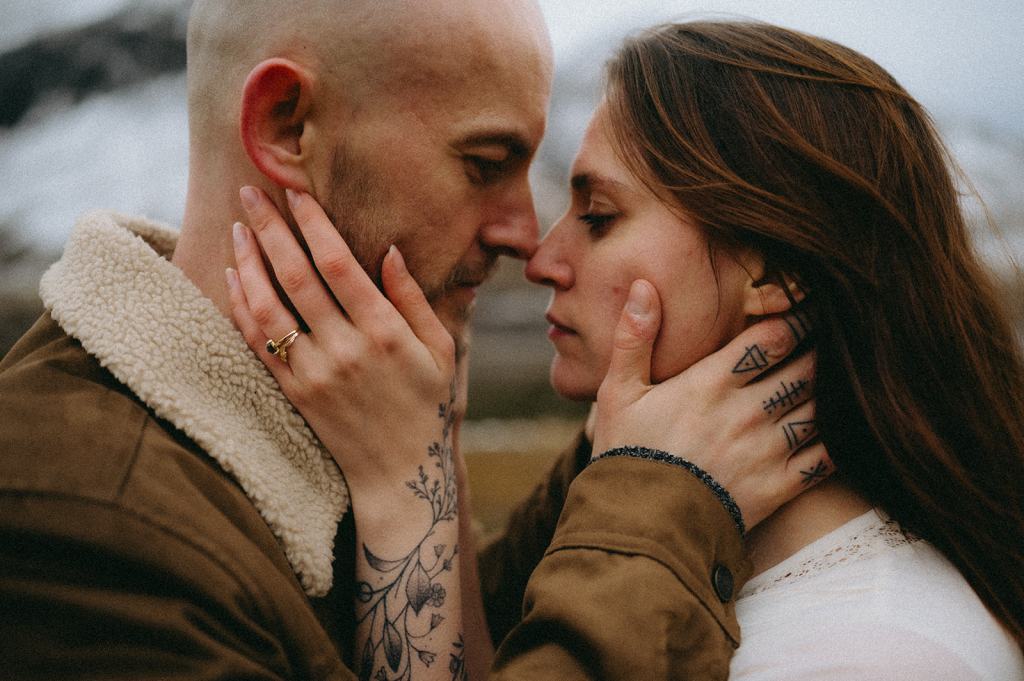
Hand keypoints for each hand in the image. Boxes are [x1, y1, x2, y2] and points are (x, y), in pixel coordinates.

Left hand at [225, 186, 455, 506]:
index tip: (297, 192)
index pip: (339, 265)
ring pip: (267, 307)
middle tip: (250, 192)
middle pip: (296, 276)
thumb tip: (390, 251)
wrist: (399, 472)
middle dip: (270, 229)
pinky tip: (232, 277)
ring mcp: (314, 373)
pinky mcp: (294, 393)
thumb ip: (415, 300)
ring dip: (247, 263)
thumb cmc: (427, 405)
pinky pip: (258, 344)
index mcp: (386, 333)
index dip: (314, 225)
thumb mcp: (441, 351)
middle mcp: (346, 349)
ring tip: (237, 228)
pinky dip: (241, 307)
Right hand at [593, 279, 829, 529]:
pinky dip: (840, 440)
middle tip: (839, 335)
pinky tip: (846, 430)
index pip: (771, 338)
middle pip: (805, 368)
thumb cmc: (626, 455)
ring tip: (848, 377)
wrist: (640, 527)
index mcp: (710, 383)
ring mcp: (766, 450)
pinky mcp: (778, 488)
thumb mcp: (617, 393)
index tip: (813, 306)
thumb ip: (634, 338)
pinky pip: (824, 459)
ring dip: (834, 391)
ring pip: (820, 408)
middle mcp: (747, 412)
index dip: (799, 318)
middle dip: (823, 349)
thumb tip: (645, 286)